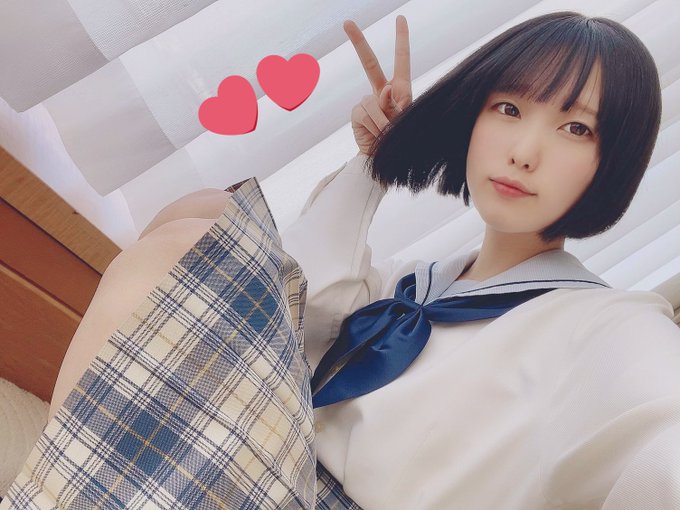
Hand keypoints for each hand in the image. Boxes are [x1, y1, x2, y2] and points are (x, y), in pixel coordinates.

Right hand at [344, 15, 412, 154]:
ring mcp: (367, 101)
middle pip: (368, 63)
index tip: (400, 18)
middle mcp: (381, 91)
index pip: (401, 59)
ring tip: (389, 135)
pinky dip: (375, 126)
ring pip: (374, 102)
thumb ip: (399, 104)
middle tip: (346, 22)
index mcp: (400, 88)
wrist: (384, 160)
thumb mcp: (407, 121)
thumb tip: (385, 89)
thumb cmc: (401, 139)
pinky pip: (367, 113)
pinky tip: (375, 135)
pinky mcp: (356, 113)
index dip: (401, 38)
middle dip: (357, 42)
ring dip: (385, 121)